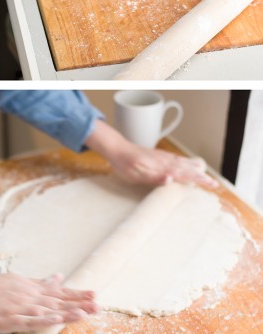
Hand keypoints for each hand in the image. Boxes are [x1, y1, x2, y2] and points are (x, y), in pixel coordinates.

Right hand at [0, 268, 96, 333]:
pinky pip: (29, 320)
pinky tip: (55, 319)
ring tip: (84, 313)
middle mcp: (27, 296)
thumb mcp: (17, 281)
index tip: (94, 296)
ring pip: (46, 310)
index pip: (58, 292)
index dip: (77, 294)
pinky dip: (43, 319)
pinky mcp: (9, 319)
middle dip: (78, 304)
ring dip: (65, 312)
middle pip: (57, 301)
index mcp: (30, 287)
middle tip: (98, 306)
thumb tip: (59, 276)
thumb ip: (39, 282)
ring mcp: (18, 307)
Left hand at [84, 120, 217, 187]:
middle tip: (215, 184)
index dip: (199, 180)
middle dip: (201, 177)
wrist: (117, 148)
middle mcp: (165, 161)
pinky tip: (188, 164)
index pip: (185, 175)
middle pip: (188, 169)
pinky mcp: (158, 155)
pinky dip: (186, 162)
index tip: (212, 185)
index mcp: (162, 167)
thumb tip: (172, 180)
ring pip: (183, 163)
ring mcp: (162, 157)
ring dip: (196, 169)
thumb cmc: (124, 164)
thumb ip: (154, 177)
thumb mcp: (136, 175)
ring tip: (206, 175)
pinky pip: (176, 159)